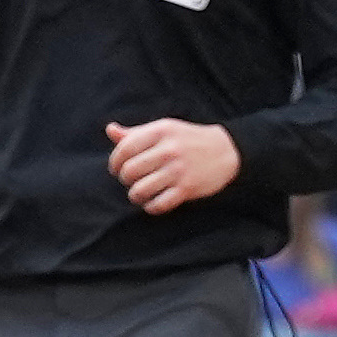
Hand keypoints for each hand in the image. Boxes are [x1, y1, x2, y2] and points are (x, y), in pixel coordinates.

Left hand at [108, 117, 239, 213]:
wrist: (226, 150)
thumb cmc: (187, 140)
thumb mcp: (163, 129)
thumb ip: (135, 133)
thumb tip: (110, 130)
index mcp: (160, 131)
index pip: (124, 149)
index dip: (115, 162)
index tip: (117, 168)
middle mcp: (169, 150)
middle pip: (129, 172)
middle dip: (125, 179)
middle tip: (131, 180)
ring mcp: (178, 170)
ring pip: (139, 191)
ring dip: (135, 195)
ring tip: (140, 192)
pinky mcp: (187, 188)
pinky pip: (158, 205)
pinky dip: (151, 207)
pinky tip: (153, 201)